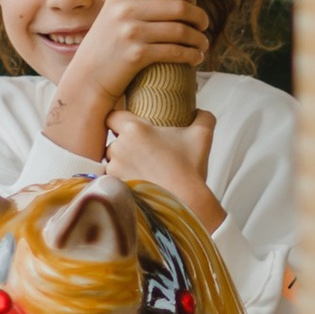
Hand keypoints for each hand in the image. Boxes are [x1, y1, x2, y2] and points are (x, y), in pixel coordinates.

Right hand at [40, 0, 207, 160]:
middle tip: (204, 24)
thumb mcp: (111, 17)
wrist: (87, 79)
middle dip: (198, 15)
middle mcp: (124, 10)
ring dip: (198, 38)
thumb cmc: (105, 48)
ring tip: (203, 43)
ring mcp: (130, 32)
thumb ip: (133, 3)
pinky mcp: (136, 54)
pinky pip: (175, 51)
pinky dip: (191, 55)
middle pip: (177, 6)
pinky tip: (196, 57)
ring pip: (180, 30)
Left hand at [106, 107, 224, 230]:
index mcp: (134, 130)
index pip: (112, 116)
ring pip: (112, 160)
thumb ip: (202, 117)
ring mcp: (115, 168)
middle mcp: (119, 147)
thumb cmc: (191, 168)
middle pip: (113, 139)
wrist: (187, 202)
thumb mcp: (202, 135)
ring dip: (122, 162)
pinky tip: (139, 182)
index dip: (118, 120)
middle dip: (124, 143)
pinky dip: (123, 179)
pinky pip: (113, 178)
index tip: (128, 125)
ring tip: (142, 168)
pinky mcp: (115, 186)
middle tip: (142, 150)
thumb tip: (200, 112)